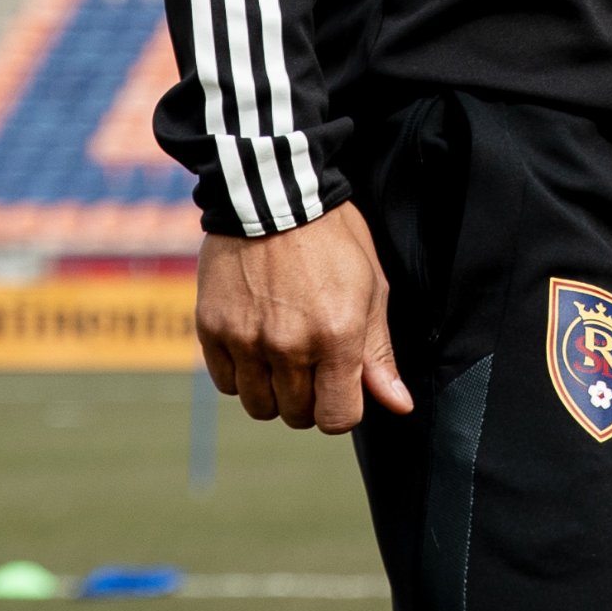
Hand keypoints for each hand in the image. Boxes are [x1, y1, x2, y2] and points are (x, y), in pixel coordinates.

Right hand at [195, 208, 413, 433]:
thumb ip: (379, 353)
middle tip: (312, 362)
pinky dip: (241, 373)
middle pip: (297, 415)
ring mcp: (245, 338)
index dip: (343, 407)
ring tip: (283, 354)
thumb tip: (399, 405)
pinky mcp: (212, 329)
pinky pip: (226, 383)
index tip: (341, 385)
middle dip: (309, 399)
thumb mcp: (370, 288)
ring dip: (273, 390)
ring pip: (259, 405)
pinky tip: (255, 343)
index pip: (338, 418)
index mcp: (336, 335)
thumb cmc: (332, 238)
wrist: (273, 192)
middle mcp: (288, 344)